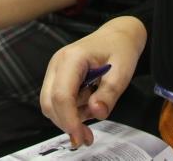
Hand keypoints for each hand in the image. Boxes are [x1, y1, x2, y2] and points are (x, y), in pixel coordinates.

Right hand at [40, 17, 146, 147]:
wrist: (117, 35)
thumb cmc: (120, 49)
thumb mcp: (123, 71)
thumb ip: (109, 93)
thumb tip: (96, 112)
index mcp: (72, 58)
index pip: (62, 95)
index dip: (69, 120)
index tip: (82, 138)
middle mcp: (57, 64)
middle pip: (49, 102)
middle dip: (66, 123)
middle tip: (87, 138)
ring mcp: (55, 70)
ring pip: (50, 104)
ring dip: (69, 117)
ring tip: (95, 114)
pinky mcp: (57, 76)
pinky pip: (56, 100)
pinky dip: (70, 111)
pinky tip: (88, 107)